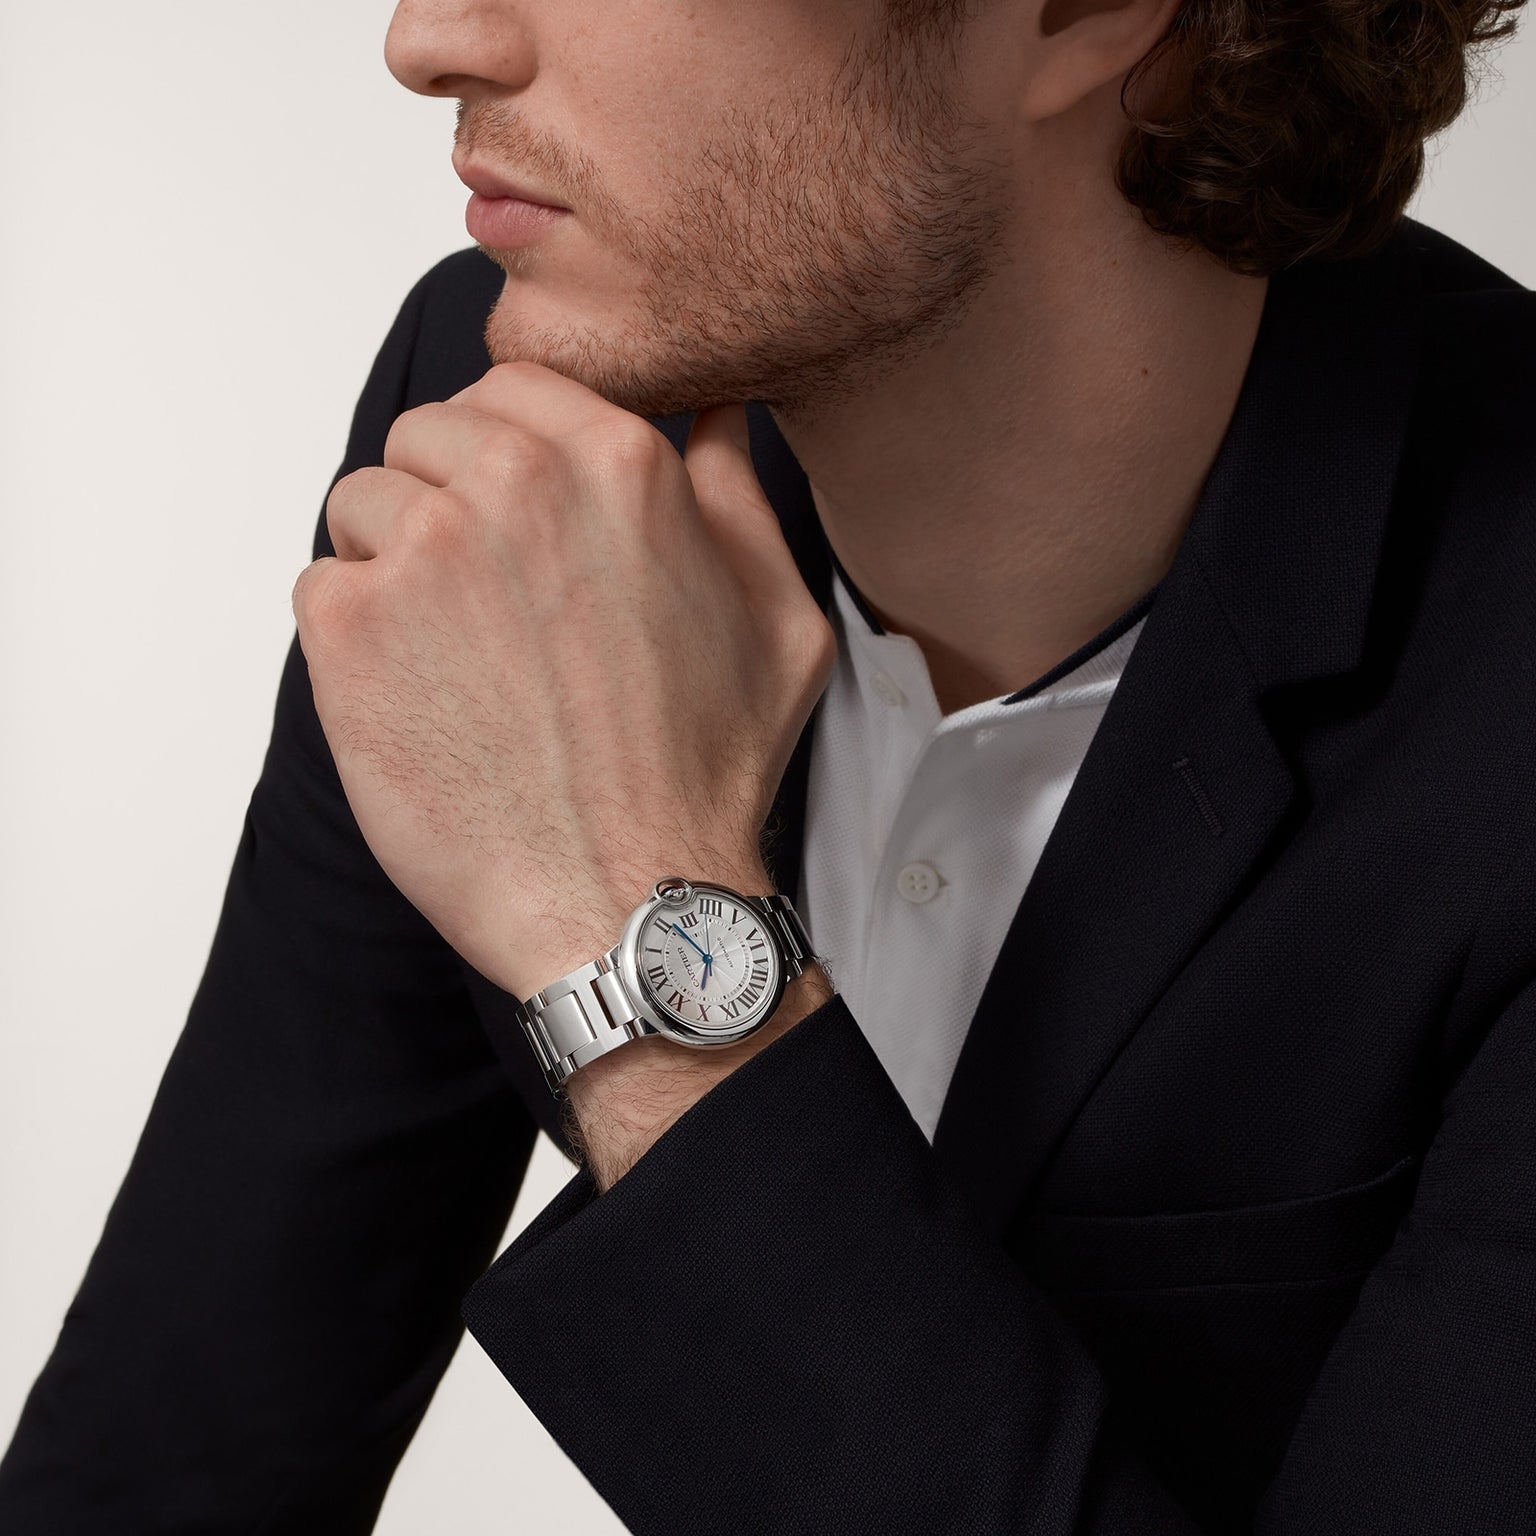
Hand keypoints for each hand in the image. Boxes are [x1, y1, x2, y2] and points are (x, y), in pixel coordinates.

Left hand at [290, 362, 835, 1007]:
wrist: (627, 898)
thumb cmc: (705, 772)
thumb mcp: (777, 620)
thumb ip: (736, 495)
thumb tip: (711, 413)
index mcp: (619, 463)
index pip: (513, 383)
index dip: (508, 446)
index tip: (515, 508)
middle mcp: (515, 485)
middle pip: (427, 433)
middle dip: (447, 496)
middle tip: (488, 595)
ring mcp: (424, 552)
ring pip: (364, 503)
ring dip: (395, 563)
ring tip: (456, 655)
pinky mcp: (351, 629)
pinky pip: (320, 585)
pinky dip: (355, 636)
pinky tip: (421, 696)